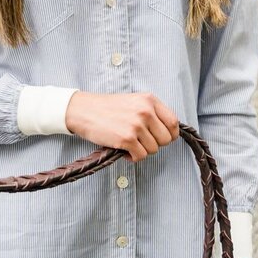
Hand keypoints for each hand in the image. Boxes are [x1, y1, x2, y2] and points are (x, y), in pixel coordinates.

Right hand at [64, 91, 179, 161]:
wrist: (83, 110)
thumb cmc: (107, 108)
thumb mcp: (133, 101)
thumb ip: (152, 112)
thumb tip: (168, 132)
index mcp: (149, 100)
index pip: (174, 123)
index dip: (169, 134)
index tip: (159, 137)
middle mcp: (146, 111)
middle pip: (166, 139)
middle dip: (154, 144)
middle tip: (140, 141)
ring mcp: (136, 125)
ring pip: (153, 150)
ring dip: (142, 151)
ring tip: (129, 144)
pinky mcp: (126, 139)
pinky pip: (141, 156)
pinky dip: (133, 157)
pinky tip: (124, 150)